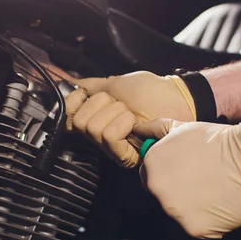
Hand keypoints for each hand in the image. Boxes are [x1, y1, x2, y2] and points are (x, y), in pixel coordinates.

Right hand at [65, 71, 195, 167]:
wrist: (174, 98)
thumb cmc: (149, 92)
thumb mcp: (115, 83)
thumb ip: (91, 85)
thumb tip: (70, 83)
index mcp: (94, 119)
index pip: (67, 116)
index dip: (77, 101)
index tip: (91, 94)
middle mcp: (98, 136)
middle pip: (79, 122)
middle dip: (102, 105)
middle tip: (121, 106)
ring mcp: (111, 148)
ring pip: (93, 128)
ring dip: (116, 113)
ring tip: (131, 115)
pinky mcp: (124, 156)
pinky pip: (109, 136)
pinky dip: (123, 123)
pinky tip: (135, 124)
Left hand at [134, 114, 240, 238]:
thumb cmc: (218, 140)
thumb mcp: (181, 128)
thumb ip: (155, 130)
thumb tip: (137, 130)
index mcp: (151, 165)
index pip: (149, 177)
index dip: (168, 174)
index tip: (185, 172)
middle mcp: (157, 189)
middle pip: (163, 197)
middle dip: (178, 191)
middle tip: (201, 181)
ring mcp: (174, 211)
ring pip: (179, 214)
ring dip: (192, 207)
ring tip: (212, 191)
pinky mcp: (194, 228)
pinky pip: (197, 228)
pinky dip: (208, 221)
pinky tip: (220, 205)